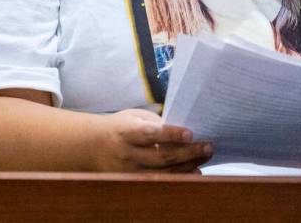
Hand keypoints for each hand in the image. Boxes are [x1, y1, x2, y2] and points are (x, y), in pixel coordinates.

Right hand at [93, 108, 211, 172]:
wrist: (92, 145)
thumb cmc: (120, 126)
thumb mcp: (135, 117)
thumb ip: (156, 123)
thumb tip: (184, 131)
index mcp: (127, 132)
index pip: (151, 134)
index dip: (171, 134)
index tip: (190, 133)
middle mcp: (128, 154)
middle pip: (161, 156)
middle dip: (188, 152)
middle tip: (208, 147)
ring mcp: (130, 172)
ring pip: (163, 173)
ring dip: (187, 167)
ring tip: (204, 158)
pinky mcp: (133, 182)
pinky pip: (160, 182)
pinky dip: (178, 178)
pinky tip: (193, 172)